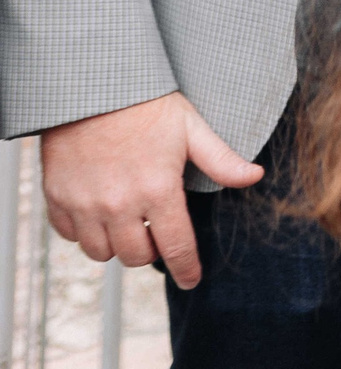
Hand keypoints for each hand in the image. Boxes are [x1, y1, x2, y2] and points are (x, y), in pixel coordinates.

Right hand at [42, 91, 262, 288]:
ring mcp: (84, 204)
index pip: (175, 246)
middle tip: (157, 233)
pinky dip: (85, 232)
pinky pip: (70, 236)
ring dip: (117, 245)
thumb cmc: (145, 105)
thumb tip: (254, 176)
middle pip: (135, 256)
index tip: (192, 280)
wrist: (92, 88)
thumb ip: (221, 160)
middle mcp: (119, 204)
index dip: (187, 267)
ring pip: (101, 253)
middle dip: (150, 252)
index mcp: (157, 190)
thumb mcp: (192, 128)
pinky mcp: (58, 199)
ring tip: (129, 222)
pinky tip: (99, 212)